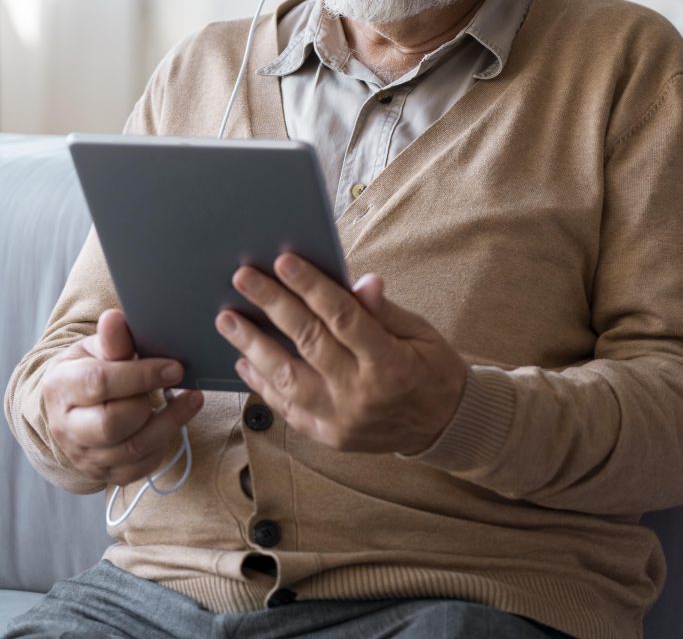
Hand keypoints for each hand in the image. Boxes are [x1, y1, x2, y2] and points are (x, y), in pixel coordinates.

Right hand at [42, 309, 202, 485]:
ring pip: (133, 448)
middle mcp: (67, 427)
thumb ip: (111, 340)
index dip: (141, 375)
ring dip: (170, 422)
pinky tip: (174, 421)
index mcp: (61, 387)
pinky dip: (164, 443)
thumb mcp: (94, 349)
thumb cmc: (88, 370)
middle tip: (176, 380)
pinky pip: (142, 465)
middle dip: (149, 401)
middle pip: (112, 424)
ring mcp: (86, 456)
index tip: (174, 366)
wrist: (71, 408)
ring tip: (192, 399)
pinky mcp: (108, 474)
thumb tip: (114, 318)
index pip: (100, 383)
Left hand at [215, 255, 466, 454]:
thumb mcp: (419, 332)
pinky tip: (244, 360)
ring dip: (253, 346)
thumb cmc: (431, 369)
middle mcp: (361, 394)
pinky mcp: (328, 436)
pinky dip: (262, 383)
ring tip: (228, 319)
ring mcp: (341, 420)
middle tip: (243, 278)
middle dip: (272, 305)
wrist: (442, 426)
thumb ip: (383, 311)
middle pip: (308, 342)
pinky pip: (287, 408)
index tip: (284, 261)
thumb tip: (361, 281)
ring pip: (287, 379)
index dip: (312, 287)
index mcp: (390, 364)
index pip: (343, 317)